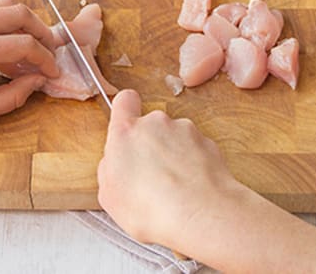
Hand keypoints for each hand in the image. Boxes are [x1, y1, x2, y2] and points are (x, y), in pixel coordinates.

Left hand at [0, 0, 58, 138]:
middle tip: (50, 51)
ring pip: (3, 4)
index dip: (46, 58)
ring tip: (31, 45)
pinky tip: (6, 44)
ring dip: (24, 20)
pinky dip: (4, 20)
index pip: (24, 44)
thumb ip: (12, 96)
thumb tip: (37, 82)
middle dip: (42, 31)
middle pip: (18, 13)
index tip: (53, 72)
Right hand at [97, 89, 237, 251]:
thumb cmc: (152, 209)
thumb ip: (109, 169)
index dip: (126, 109)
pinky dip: (193, 164)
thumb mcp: (110, 196)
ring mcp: (184, 130)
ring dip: (173, 155)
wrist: (199, 215)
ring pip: (174, 137)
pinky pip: (195, 149)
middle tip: (151, 176)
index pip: (124, 100)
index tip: (127, 124)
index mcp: (126, 132)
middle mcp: (156, 123)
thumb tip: (114, 164)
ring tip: (174, 187)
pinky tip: (191, 188)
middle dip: (151, 145)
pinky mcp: (207, 142)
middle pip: (150, 125)